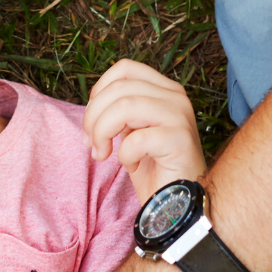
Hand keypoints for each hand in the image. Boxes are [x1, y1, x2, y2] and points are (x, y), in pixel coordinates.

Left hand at [84, 60, 205, 200]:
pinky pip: (136, 139)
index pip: (125, 68)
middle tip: (92, 144)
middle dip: (94, 117)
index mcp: (165, 89)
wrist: (178, 202)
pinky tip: (133, 166)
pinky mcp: (180, 139)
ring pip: (124, 106)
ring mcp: (180, 116)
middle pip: (119, 88)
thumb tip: (91, 106)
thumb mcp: (132, 130)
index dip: (100, 90)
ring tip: (103, 154)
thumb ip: (119, 111)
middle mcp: (176, 97)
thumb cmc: (155, 168)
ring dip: (103, 133)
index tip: (92, 120)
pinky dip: (125, 155)